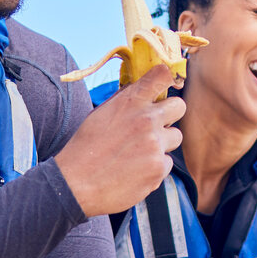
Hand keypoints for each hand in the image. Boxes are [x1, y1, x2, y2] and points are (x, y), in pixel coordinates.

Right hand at [54, 64, 184, 216]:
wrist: (76, 183)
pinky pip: (167, 162)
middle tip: (157, 126)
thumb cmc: (85, 148)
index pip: (163, 74)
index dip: (168, 79)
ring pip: (175, 137)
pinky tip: (136, 171)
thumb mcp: (101, 114)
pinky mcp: (159, 167)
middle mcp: (147, 119)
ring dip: (163, 143)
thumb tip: (143, 90)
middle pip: (179, 106)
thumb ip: (126, 101)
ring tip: (139, 153)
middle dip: (170, 115)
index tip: (165, 86)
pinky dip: (155, 167)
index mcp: (131, 101)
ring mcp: (155, 144)